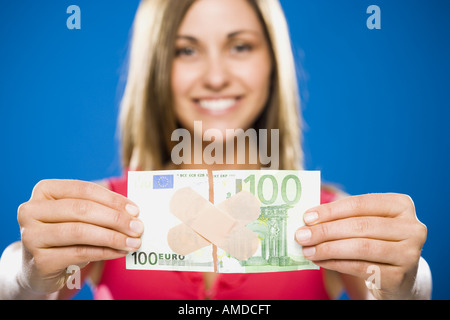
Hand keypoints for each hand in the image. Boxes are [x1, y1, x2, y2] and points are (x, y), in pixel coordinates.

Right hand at [17, 179, 142, 293]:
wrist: (39, 267)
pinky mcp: (40, 261)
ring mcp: (31, 236)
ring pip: (80, 232)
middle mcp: (31, 210)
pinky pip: (80, 253)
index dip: (112, 199)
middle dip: (115, 218)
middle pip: (82, 210)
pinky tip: (121, 252)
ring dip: (113, 237)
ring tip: (134, 242)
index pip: (84, 190)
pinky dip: (105, 252)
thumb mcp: (78, 216)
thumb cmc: (65, 234)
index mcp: (44, 190)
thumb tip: (133, 213)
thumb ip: (100, 208)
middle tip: (138, 227)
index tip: (135, 210)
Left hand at [295, 193, 426, 298]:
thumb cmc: (376, 240)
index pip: (360, 204)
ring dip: (327, 249)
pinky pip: (360, 267)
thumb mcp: (366, 223)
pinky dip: (335, 263)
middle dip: (325, 231)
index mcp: (401, 205)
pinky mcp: (400, 277)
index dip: (331, 210)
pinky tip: (320, 261)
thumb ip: (343, 217)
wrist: (400, 276)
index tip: (306, 217)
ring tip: (307, 250)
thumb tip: (308, 220)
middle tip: (301, 235)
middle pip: (359, 226)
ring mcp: (409, 253)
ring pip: (360, 247)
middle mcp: (412, 227)